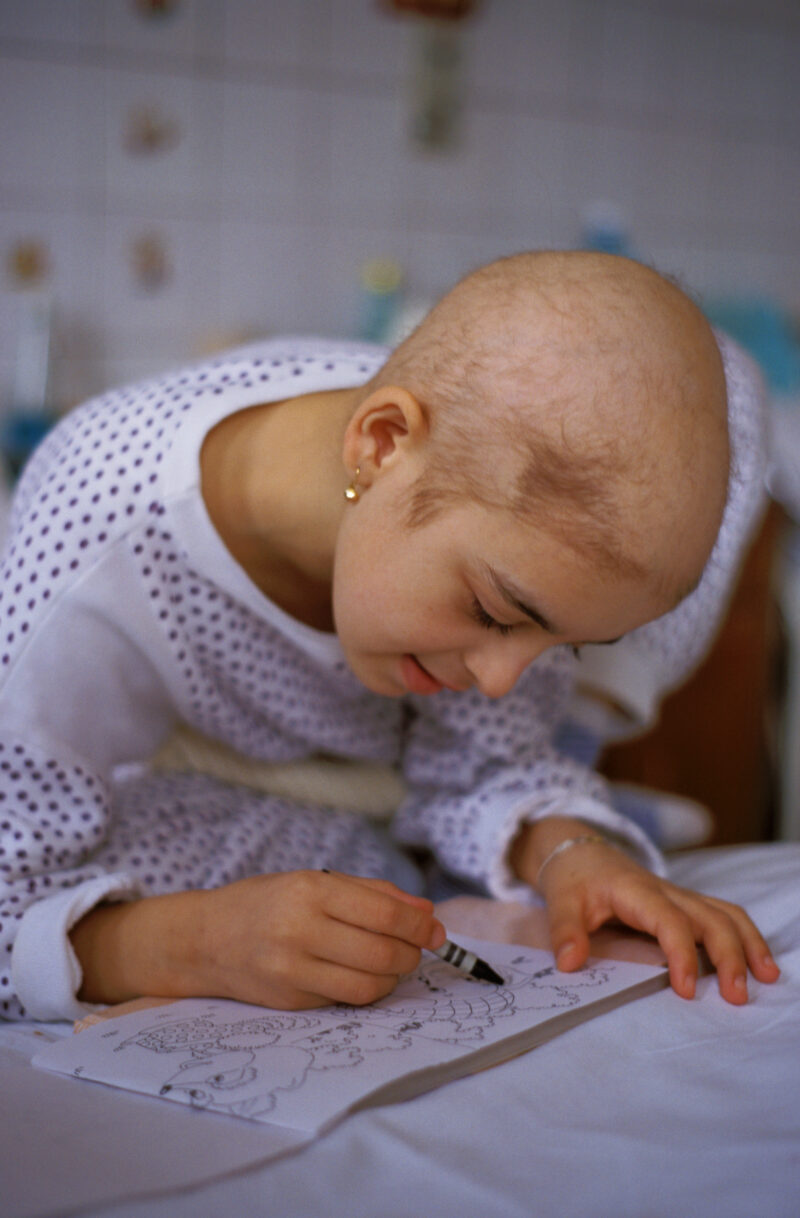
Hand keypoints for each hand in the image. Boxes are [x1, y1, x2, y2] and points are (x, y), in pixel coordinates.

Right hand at [71, 870, 445, 1010]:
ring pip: (369, 985)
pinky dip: (366, 990)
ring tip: (392, 962)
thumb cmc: (267, 902)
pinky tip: (361, 974)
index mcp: (310, 891)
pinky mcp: (291, 1002)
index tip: (434, 929)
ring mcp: (292, 971)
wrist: (205, 939)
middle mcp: (299, 931)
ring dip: (394, 977)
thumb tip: (426, 913)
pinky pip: (346, 1000)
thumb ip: (373, 894)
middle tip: (416, 948)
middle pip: (382, 954)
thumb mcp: (316, 882)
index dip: (419, 925)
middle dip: (411, 954)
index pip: (384, 913)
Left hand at [510, 818, 779, 1003]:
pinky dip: (745, 936)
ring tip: (766, 977)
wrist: (578, 851)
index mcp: (637, 891)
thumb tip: (569, 964)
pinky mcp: (684, 905)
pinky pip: (723, 916)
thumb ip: (565, 931)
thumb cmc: (573, 878)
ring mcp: (679, 897)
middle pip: (711, 917)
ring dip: (748, 943)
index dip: (682, 954)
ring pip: (725, 913)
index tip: (686, 990)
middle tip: (736, 997)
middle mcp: (667, 892)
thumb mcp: (560, 901)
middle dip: (730, 955)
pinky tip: (757, 963)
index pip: (670, 921)